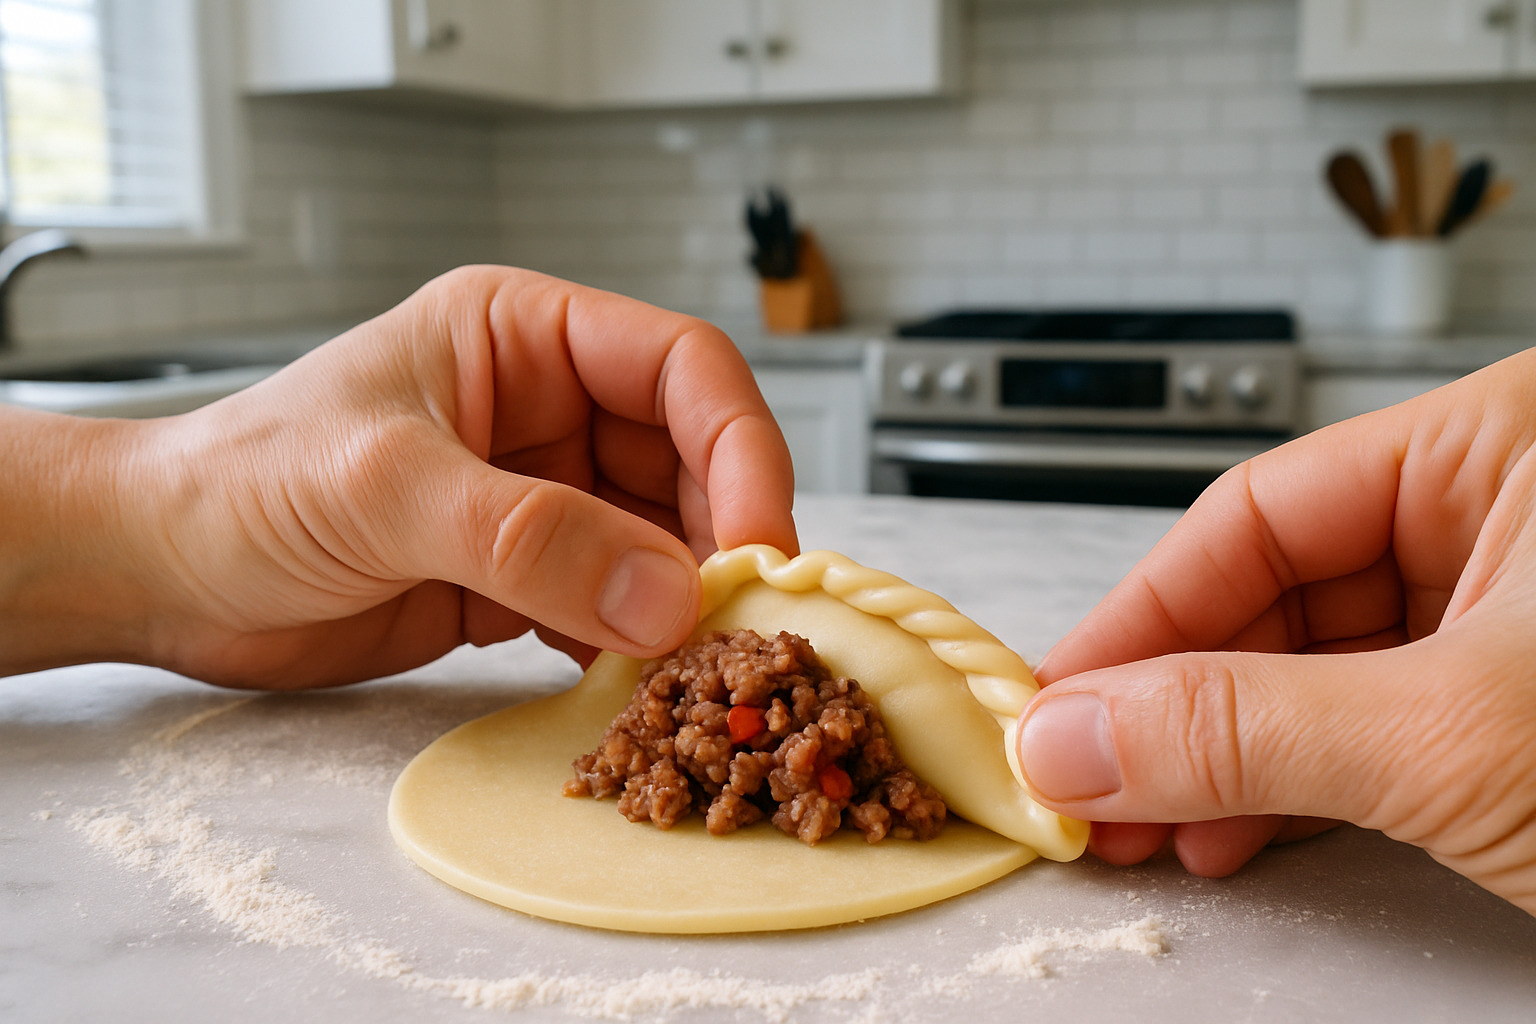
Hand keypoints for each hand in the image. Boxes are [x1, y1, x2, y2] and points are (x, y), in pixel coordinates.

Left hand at [0, 267, 796, 686]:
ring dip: (682, 604)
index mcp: (525, 335)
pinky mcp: (523, 576)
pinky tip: (628, 684)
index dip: (740, 448)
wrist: (157, 575)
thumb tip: (669, 597)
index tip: (757, 544)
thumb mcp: (384, 490)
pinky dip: (634, 645)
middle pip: (691, 462)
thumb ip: (528, 538)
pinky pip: (614, 605)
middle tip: (735, 627)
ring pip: (662, 542)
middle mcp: (549, 408)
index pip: (683, 368)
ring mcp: (541, 496)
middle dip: (718, 541)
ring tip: (692, 668)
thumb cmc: (240, 487)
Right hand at [1016, 348, 1535, 913]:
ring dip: (1221, 757)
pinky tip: (1231, 829)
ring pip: (1312, 668)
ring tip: (1150, 823)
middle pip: (1272, 593)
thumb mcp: (1454, 738)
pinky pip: (1368, 723)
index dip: (1139, 617)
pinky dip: (1292, 784)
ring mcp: (1512, 610)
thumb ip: (1248, 731)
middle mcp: (1504, 512)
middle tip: (1092, 779)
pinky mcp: (1513, 701)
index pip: (1255, 513)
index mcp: (1505, 446)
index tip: (1062, 703)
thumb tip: (1078, 736)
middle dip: (1175, 706)